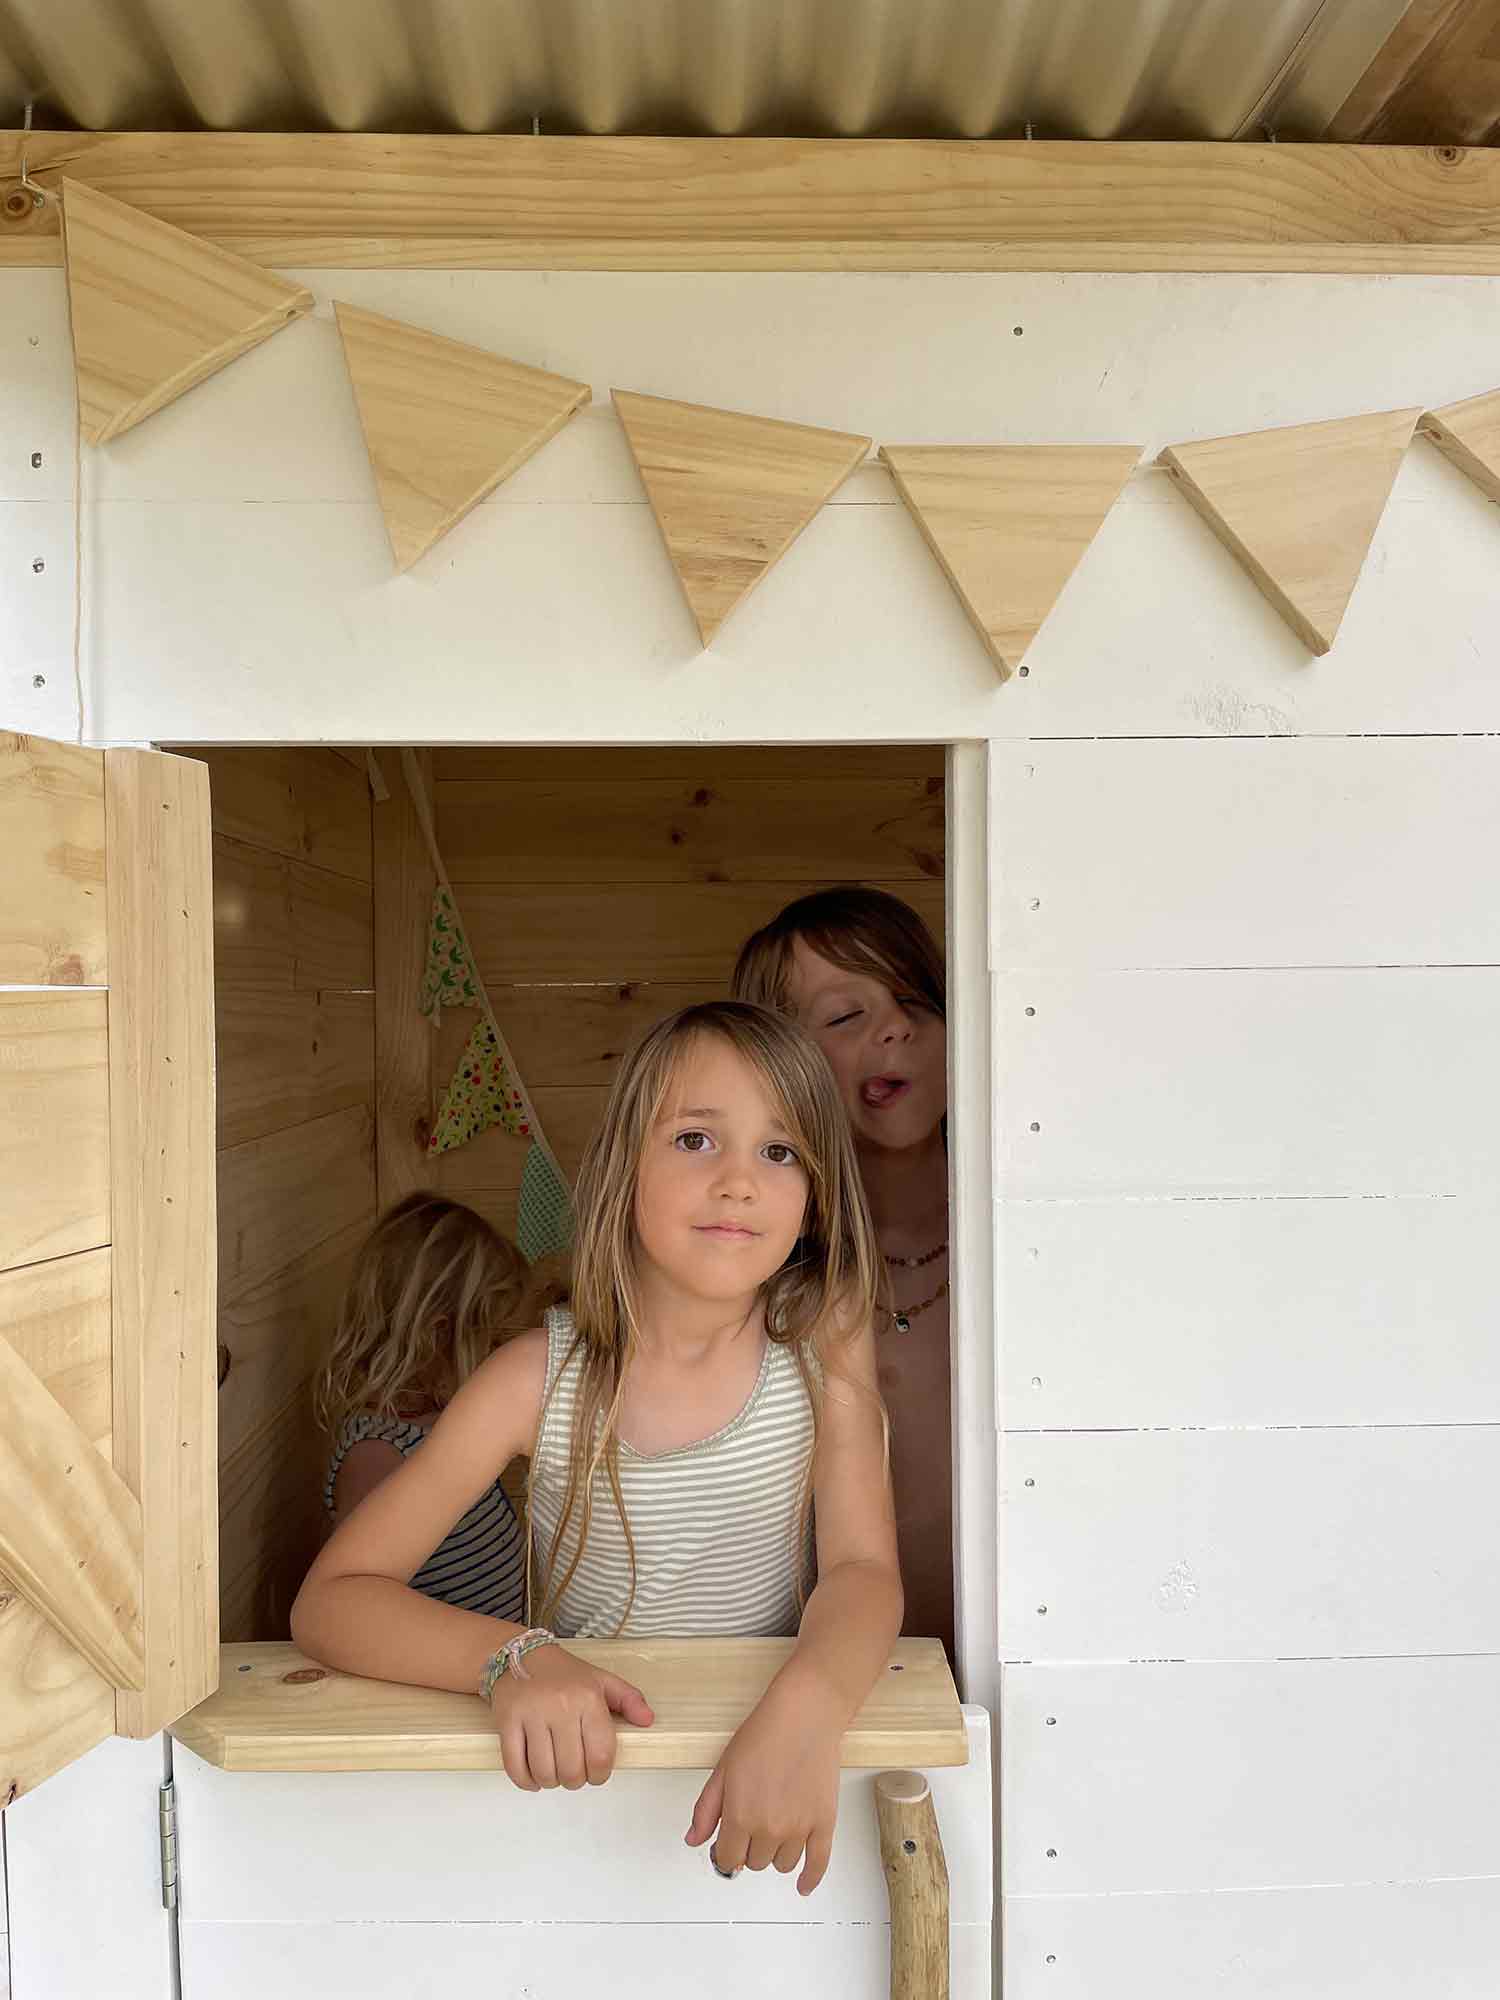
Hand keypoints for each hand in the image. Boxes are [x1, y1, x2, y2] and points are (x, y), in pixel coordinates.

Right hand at [490, 1644, 653, 1790]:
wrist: (521, 1654)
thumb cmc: (563, 1673)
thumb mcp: (601, 1680)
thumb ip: (629, 1699)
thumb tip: (648, 1720)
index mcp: (588, 1698)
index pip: (600, 1756)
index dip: (600, 1774)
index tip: (596, 1772)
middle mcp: (560, 1706)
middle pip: (571, 1770)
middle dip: (575, 1780)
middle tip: (574, 1772)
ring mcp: (531, 1714)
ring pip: (544, 1772)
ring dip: (551, 1782)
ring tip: (554, 1771)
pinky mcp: (507, 1722)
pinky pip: (515, 1766)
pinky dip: (525, 1781)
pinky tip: (533, 1776)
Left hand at [684, 1676, 842, 1894]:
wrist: (804, 1715)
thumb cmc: (764, 1734)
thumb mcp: (723, 1769)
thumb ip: (706, 1810)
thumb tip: (694, 1841)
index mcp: (740, 1816)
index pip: (729, 1859)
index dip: (726, 1852)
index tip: (728, 1845)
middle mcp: (770, 1828)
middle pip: (755, 1863)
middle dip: (749, 1847)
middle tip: (752, 1822)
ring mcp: (799, 1828)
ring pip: (781, 1865)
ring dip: (774, 1853)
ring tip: (774, 1828)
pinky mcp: (824, 1823)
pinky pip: (818, 1864)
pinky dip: (809, 1879)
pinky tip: (802, 1885)